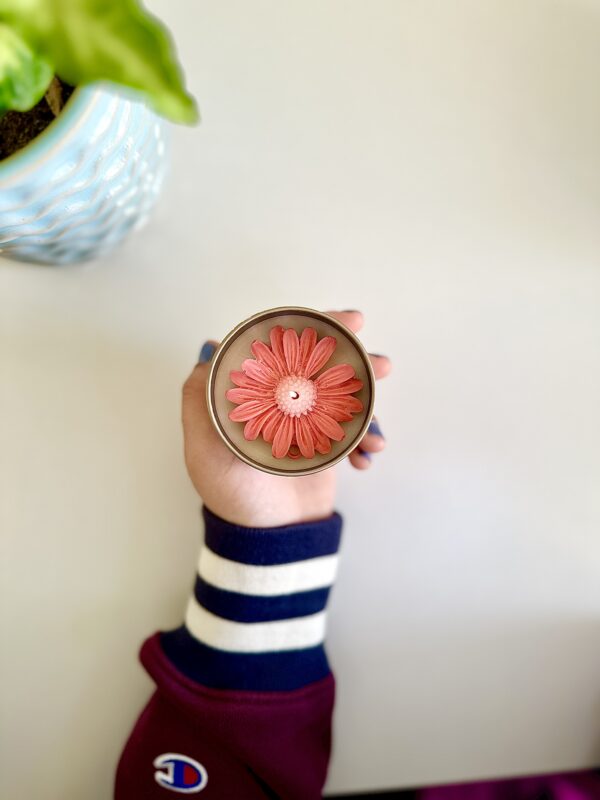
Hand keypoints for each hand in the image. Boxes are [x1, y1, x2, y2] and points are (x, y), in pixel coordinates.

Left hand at [181, 310, 390, 527]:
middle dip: (354, 358)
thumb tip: (210, 347)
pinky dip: (368, 437)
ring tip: (379, 421)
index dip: (313, 329)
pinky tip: (369, 454)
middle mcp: (281, 403)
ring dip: (370, 396)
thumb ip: (199, 399)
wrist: (269, 541)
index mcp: (253, 396)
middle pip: (321, 365)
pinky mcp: (330, 446)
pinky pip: (356, 431)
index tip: (344, 322)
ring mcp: (308, 423)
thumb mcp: (203, 448)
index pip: (282, 348)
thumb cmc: (232, 497)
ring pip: (345, 394)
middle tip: (379, 362)